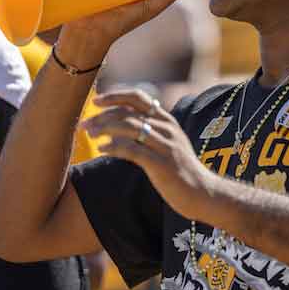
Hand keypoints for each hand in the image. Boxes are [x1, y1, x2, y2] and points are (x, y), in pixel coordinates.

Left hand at [82, 89, 217, 220]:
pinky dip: (114, 147)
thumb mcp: (167, 145)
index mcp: (167, 120)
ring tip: (90, 135)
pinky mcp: (162, 164)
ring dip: (105, 129)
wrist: (204, 193)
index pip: (138, 97)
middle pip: (128, 112)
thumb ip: (148, 132)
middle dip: (103, 116)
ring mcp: (165, 146)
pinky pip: (133, 150)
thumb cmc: (180, 171)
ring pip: (129, 127)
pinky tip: (103, 149)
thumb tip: (117, 127)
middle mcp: (167, 128)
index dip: (115, 96)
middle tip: (85, 124)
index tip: (97, 101)